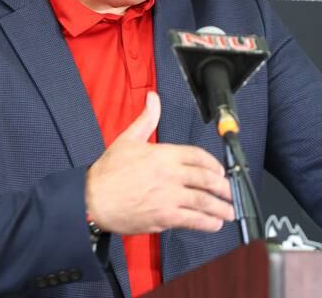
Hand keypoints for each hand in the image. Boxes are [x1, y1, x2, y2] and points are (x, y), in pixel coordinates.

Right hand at [85, 91, 234, 234]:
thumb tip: (153, 98)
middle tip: (230, 191)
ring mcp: (169, 197)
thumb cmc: (108, 172)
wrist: (92, 199)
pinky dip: (207, 222)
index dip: (213, 164)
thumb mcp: (127, 139)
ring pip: (204, 201)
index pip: (199, 156)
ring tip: (229, 210)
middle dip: (223, 187)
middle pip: (207, 179)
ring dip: (221, 207)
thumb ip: (146, 118)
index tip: (220, 171)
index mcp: (163, 154)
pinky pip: (193, 220)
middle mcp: (170, 175)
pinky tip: (214, 223)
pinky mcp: (164, 217)